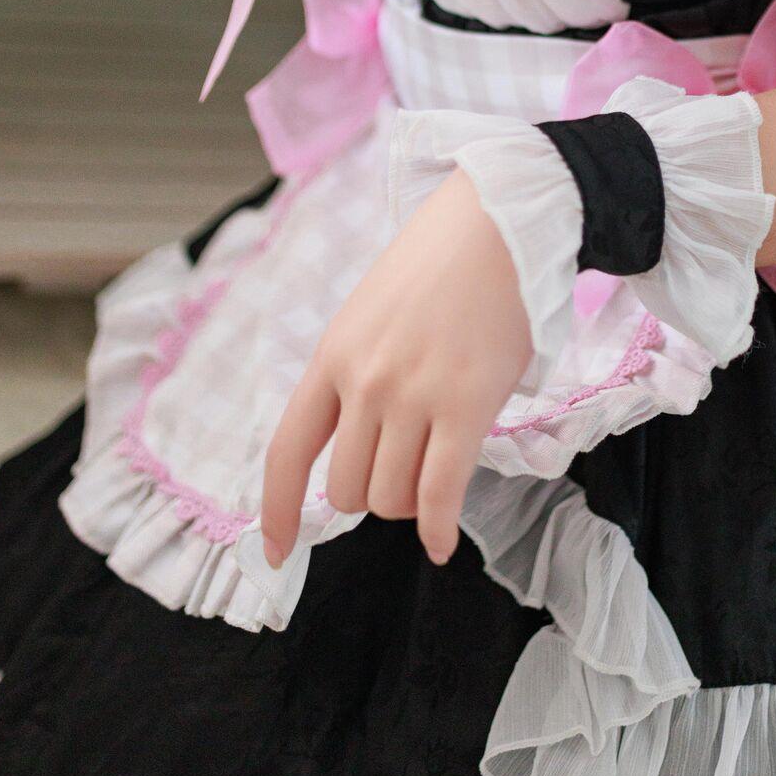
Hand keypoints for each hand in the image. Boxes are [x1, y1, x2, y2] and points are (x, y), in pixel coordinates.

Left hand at [259, 164, 533, 569]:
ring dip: (410, 504)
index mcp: (333, 356)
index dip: (278, 512)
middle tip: (402, 471)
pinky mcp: (467, 406)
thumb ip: (355, 373)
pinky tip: (442, 544)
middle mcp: (365, 382)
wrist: (497, 222)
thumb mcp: (369, 313)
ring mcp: (414, 396)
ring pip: (392, 497)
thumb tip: (355, 445)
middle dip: (372, 494)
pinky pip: (440, 495)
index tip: (278, 553)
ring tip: (434, 472)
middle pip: (347, 489)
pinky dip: (439, 531)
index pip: (286, 452)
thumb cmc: (438, 264)